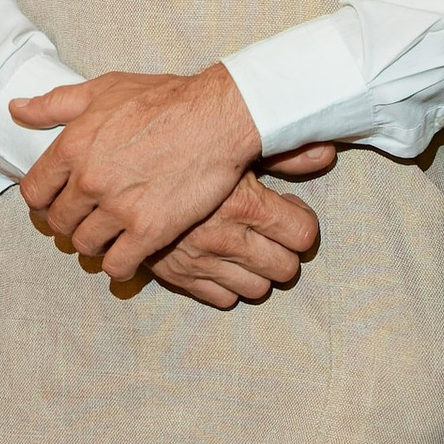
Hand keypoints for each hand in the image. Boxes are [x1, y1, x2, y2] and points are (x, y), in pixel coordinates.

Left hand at [10, 62, 265, 281]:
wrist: (217, 118)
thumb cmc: (163, 99)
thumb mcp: (103, 89)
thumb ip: (55, 103)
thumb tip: (16, 108)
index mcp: (72, 146)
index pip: (34, 192)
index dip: (42, 200)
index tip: (56, 201)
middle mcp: (89, 180)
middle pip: (58, 223)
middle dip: (69, 223)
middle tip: (86, 219)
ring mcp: (118, 208)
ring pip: (85, 245)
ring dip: (93, 244)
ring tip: (107, 235)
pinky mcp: (149, 230)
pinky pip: (117, 265)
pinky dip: (118, 266)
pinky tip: (127, 255)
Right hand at [147, 158, 333, 308]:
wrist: (116, 166)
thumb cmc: (179, 148)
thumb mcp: (232, 145)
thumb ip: (283, 152)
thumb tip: (327, 153)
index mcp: (245, 204)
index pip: (302, 234)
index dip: (301, 223)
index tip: (288, 212)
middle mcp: (226, 237)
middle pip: (286, 268)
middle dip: (284, 251)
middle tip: (271, 235)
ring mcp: (201, 261)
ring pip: (257, 289)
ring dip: (258, 272)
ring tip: (247, 250)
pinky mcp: (177, 277)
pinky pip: (221, 298)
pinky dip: (227, 285)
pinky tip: (221, 262)